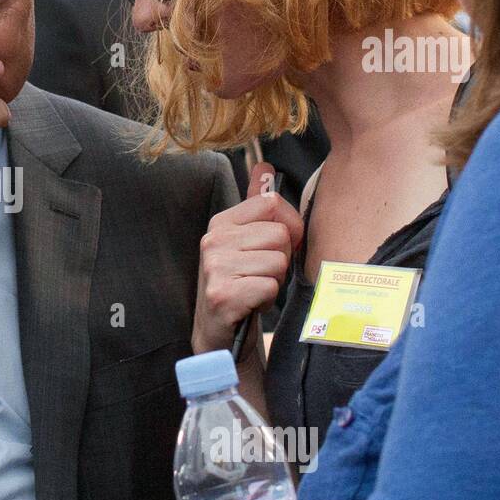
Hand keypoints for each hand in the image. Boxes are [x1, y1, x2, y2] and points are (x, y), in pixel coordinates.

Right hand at [192, 163, 303, 354]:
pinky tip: (250, 304)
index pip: (272, 204)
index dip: (286, 228)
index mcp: (220, 223)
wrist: (218, 334)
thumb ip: (256, 205)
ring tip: (254, 290)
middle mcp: (212, 241)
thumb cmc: (239, 285)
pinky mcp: (222, 295)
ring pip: (277, 262)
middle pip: (279, 235)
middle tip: (260, 275)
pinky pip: (268, 286)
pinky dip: (266, 300)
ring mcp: (214, 268)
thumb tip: (264, 165)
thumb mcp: (244, 242)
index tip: (272, 248)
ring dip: (273, 282)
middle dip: (280, 260)